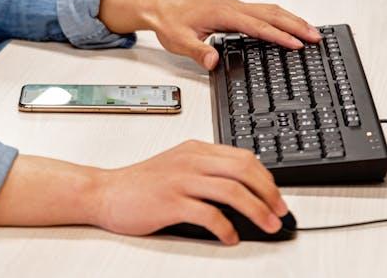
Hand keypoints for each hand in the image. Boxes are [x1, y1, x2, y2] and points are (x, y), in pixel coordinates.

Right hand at [91, 140, 286, 242]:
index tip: (277, 197)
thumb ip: (206, 171)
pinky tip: (230, 238)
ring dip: (256, 211)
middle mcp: (190, 161)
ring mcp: (180, 180)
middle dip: (269, 193)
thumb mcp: (177, 166)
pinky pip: (208, 214)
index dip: (267, 178)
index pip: (243, 157)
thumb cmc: (141, 184)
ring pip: (232, 190)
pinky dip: (226, 228)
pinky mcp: (170, 202)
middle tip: (280, 212)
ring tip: (267, 226)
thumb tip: (243, 189)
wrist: (106, 192)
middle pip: (244, 170)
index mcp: (195, 150)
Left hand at [98, 0, 320, 68]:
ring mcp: (234, 6)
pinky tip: (287, 25)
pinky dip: (279, 18)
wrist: (159, 6)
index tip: (296, 45)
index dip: (278, 36)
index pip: (258, 26)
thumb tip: (213, 61)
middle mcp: (232, 6)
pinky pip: (262, 11)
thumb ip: (198, 52)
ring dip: (291, 19)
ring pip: (269, 10)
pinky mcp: (233, 8)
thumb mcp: (179, 41)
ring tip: (310, 31)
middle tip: (315, 36)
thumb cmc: (169, 21)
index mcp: (223, 13)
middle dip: (295, 25)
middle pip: (271, 13)